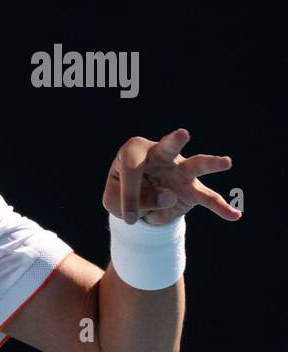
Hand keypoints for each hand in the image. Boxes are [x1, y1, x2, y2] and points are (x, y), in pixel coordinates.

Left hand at [103, 128, 239, 225]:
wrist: (135, 205)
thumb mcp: (115, 202)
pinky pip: (208, 198)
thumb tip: (171, 195)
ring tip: (226, 162)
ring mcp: (179, 170)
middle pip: (168, 147)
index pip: (132, 170)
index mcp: (134, 152)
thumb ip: (138, 199)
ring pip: (196, 165)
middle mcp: (160, 155)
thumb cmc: (120, 194)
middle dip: (175, 141)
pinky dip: (220, 207)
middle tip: (183, 134)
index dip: (130, 196)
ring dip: (210, 164)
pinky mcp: (192, 189)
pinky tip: (234, 215)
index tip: (128, 217)